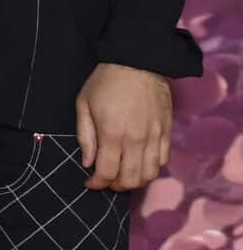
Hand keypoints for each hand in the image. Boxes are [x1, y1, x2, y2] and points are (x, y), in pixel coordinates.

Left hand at [75, 62, 171, 189]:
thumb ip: (85, 136)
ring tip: (122, 176)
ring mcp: (155, 138)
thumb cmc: (105, 82)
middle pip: (130, 179)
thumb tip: (87, 163)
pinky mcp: (167, 133)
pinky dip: (151, 169)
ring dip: (135, 181)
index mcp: (112, 134)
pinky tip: (139, 164)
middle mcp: (136, 140)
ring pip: (149, 175)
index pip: (106, 172)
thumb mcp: (83, 104)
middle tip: (106, 181)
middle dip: (115, 186)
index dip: (97, 184)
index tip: (89, 183)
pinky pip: (163, 161)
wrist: (137, 62)